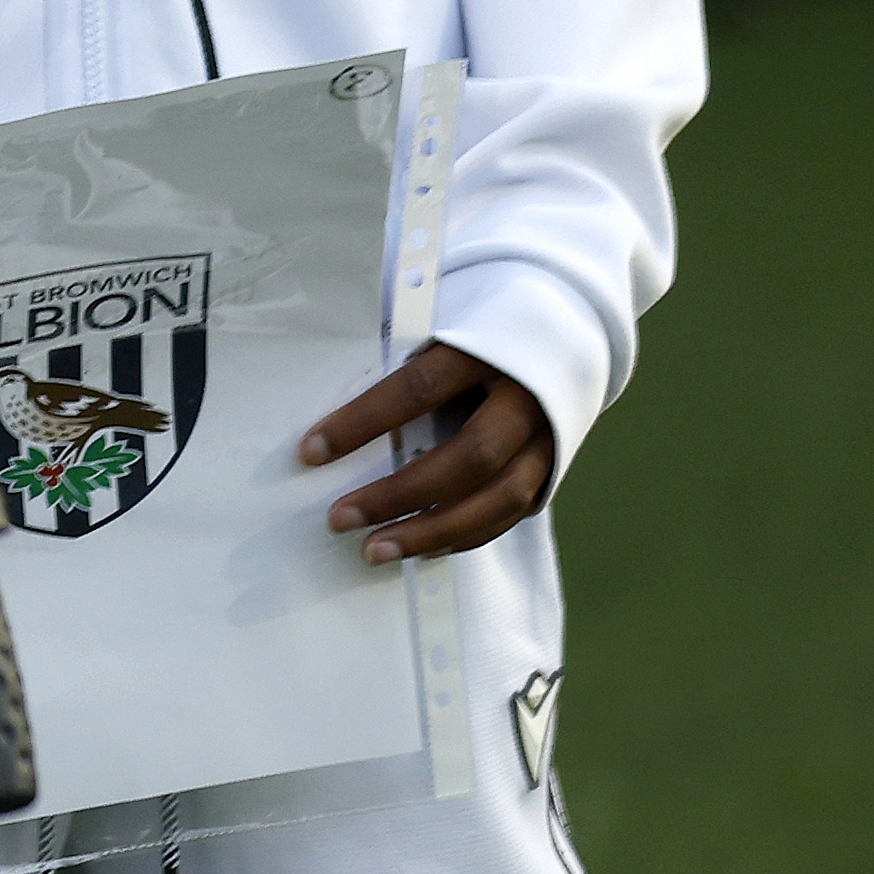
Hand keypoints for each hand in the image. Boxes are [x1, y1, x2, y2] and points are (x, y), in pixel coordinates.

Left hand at [301, 342, 555, 560]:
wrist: (562, 333)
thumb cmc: (482, 325)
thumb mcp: (445, 323)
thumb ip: (401, 356)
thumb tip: (340, 405)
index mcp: (491, 349)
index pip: (420, 388)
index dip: (364, 422)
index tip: (311, 451)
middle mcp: (527, 399)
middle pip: (469, 457)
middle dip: (400, 494)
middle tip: (340, 518)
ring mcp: (548, 439)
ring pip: (497, 499)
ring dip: (431, 532)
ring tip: (374, 550)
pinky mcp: (554, 468)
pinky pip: (510, 513)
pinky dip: (464, 536)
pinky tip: (420, 549)